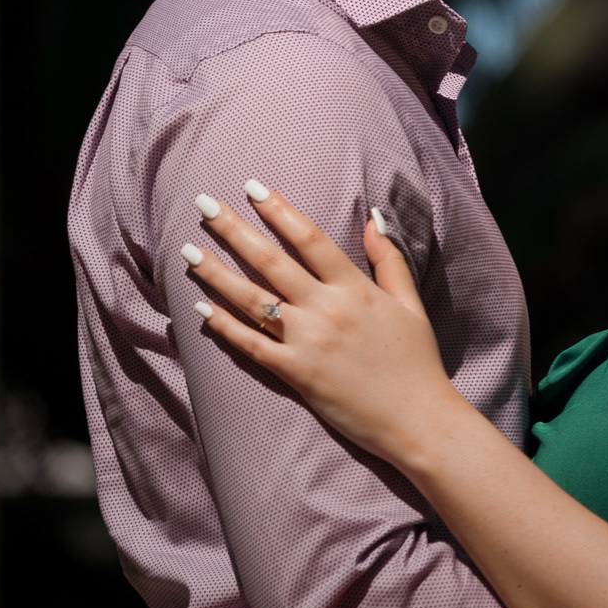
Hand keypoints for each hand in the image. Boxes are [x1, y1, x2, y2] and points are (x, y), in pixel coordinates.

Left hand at [181, 182, 466, 462]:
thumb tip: (373, 218)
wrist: (418, 420)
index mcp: (355, 288)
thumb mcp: (410, 304)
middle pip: (270, 260)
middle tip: (203, 204)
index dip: (279, 210)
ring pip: (252, 300)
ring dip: (216, 274)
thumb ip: (389, 260)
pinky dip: (225, 327)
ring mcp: (307, 342)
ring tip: (188, 252)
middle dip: (233, 229)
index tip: (252, 187)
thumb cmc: (417, 362)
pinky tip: (201, 309)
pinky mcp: (296, 374)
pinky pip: (251, 345)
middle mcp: (326, 309)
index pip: (309, 238)